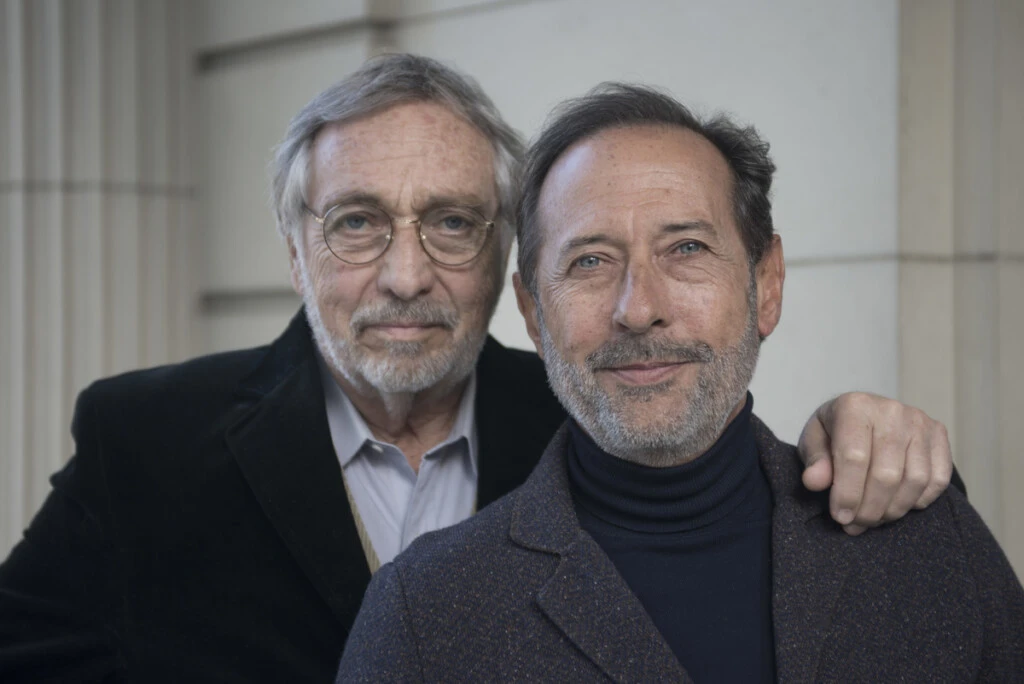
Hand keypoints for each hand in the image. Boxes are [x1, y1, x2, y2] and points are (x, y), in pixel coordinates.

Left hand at [798, 392, 951, 534]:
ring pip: (915, 480)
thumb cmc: (835, 430)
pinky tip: (897, 504)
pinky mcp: (939, 435)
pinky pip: (937, 479)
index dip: (847, 494)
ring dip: (893, 509)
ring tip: (874, 518)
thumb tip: (814, 482)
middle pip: (887, 474)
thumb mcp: (814, 440)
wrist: (865, 413)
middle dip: (869, 509)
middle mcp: (891, 410)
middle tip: (856, 524)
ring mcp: (920, 422)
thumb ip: (814, 461)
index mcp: (855, 406)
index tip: (840, 516)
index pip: (854, 458)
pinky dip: (918, 501)